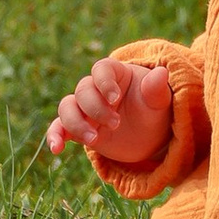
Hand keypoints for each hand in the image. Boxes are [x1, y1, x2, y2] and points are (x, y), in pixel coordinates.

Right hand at [45, 55, 173, 163]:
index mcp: (114, 74)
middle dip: (96, 108)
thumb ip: (156, 88)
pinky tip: (56, 149)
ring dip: (75, 123)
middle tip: (116, 124)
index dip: (104, 82)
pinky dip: (55, 136)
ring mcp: (85, 109)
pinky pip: (60, 128)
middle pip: (83, 90)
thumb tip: (162, 73)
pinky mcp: (79, 128)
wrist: (149, 134)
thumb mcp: (159, 101)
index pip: (101, 70)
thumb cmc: (154, 110)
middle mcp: (95, 89)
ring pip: (67, 107)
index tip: (115, 98)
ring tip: (94, 140)